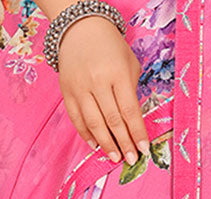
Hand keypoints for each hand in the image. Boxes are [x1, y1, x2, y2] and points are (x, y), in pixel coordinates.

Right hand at [56, 16, 148, 163]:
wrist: (80, 27)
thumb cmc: (110, 46)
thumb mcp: (129, 63)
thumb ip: (132, 91)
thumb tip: (132, 122)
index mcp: (117, 74)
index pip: (130, 111)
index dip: (137, 133)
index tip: (144, 149)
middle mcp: (97, 82)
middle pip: (112, 120)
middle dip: (123, 143)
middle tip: (131, 159)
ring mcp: (80, 87)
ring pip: (93, 123)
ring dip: (105, 144)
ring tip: (114, 157)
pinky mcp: (66, 91)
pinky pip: (76, 118)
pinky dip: (85, 134)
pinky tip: (95, 145)